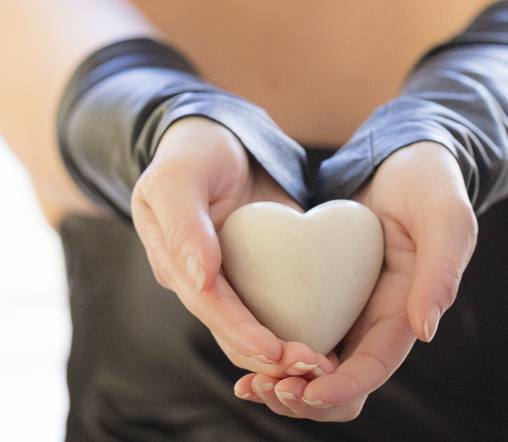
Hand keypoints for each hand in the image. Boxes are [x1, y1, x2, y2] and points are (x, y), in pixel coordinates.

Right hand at [130, 116, 335, 379]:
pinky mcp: (262, 276)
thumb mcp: (179, 175)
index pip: (207, 306)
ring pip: (256, 332)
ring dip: (287, 355)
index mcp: (174, 265)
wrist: (222, 141)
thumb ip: (184, 222)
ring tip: (326, 366)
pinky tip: (333, 347)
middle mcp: (201, 284)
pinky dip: (302, 330)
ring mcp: (232, 283)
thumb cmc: (194, 152)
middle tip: (313, 366)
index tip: (274, 351)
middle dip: (270, 356)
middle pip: (233, 332)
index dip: (239, 331)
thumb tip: (203, 277)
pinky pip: (280, 310)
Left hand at [233, 141, 477, 419]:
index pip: (373, 368)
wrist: (403, 155)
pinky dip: (269, 347)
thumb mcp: (446, 217)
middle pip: (338, 383)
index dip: (341, 387)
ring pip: (310, 367)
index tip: (305, 391)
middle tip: (264, 389)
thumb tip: (424, 331)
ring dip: (281, 383)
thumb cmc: (430, 182)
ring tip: (248, 384)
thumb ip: (441, 270)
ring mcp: (344, 307)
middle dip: (304, 397)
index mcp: (404, 311)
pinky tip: (240, 344)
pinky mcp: (318, 289)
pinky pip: (291, 329)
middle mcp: (372, 320)